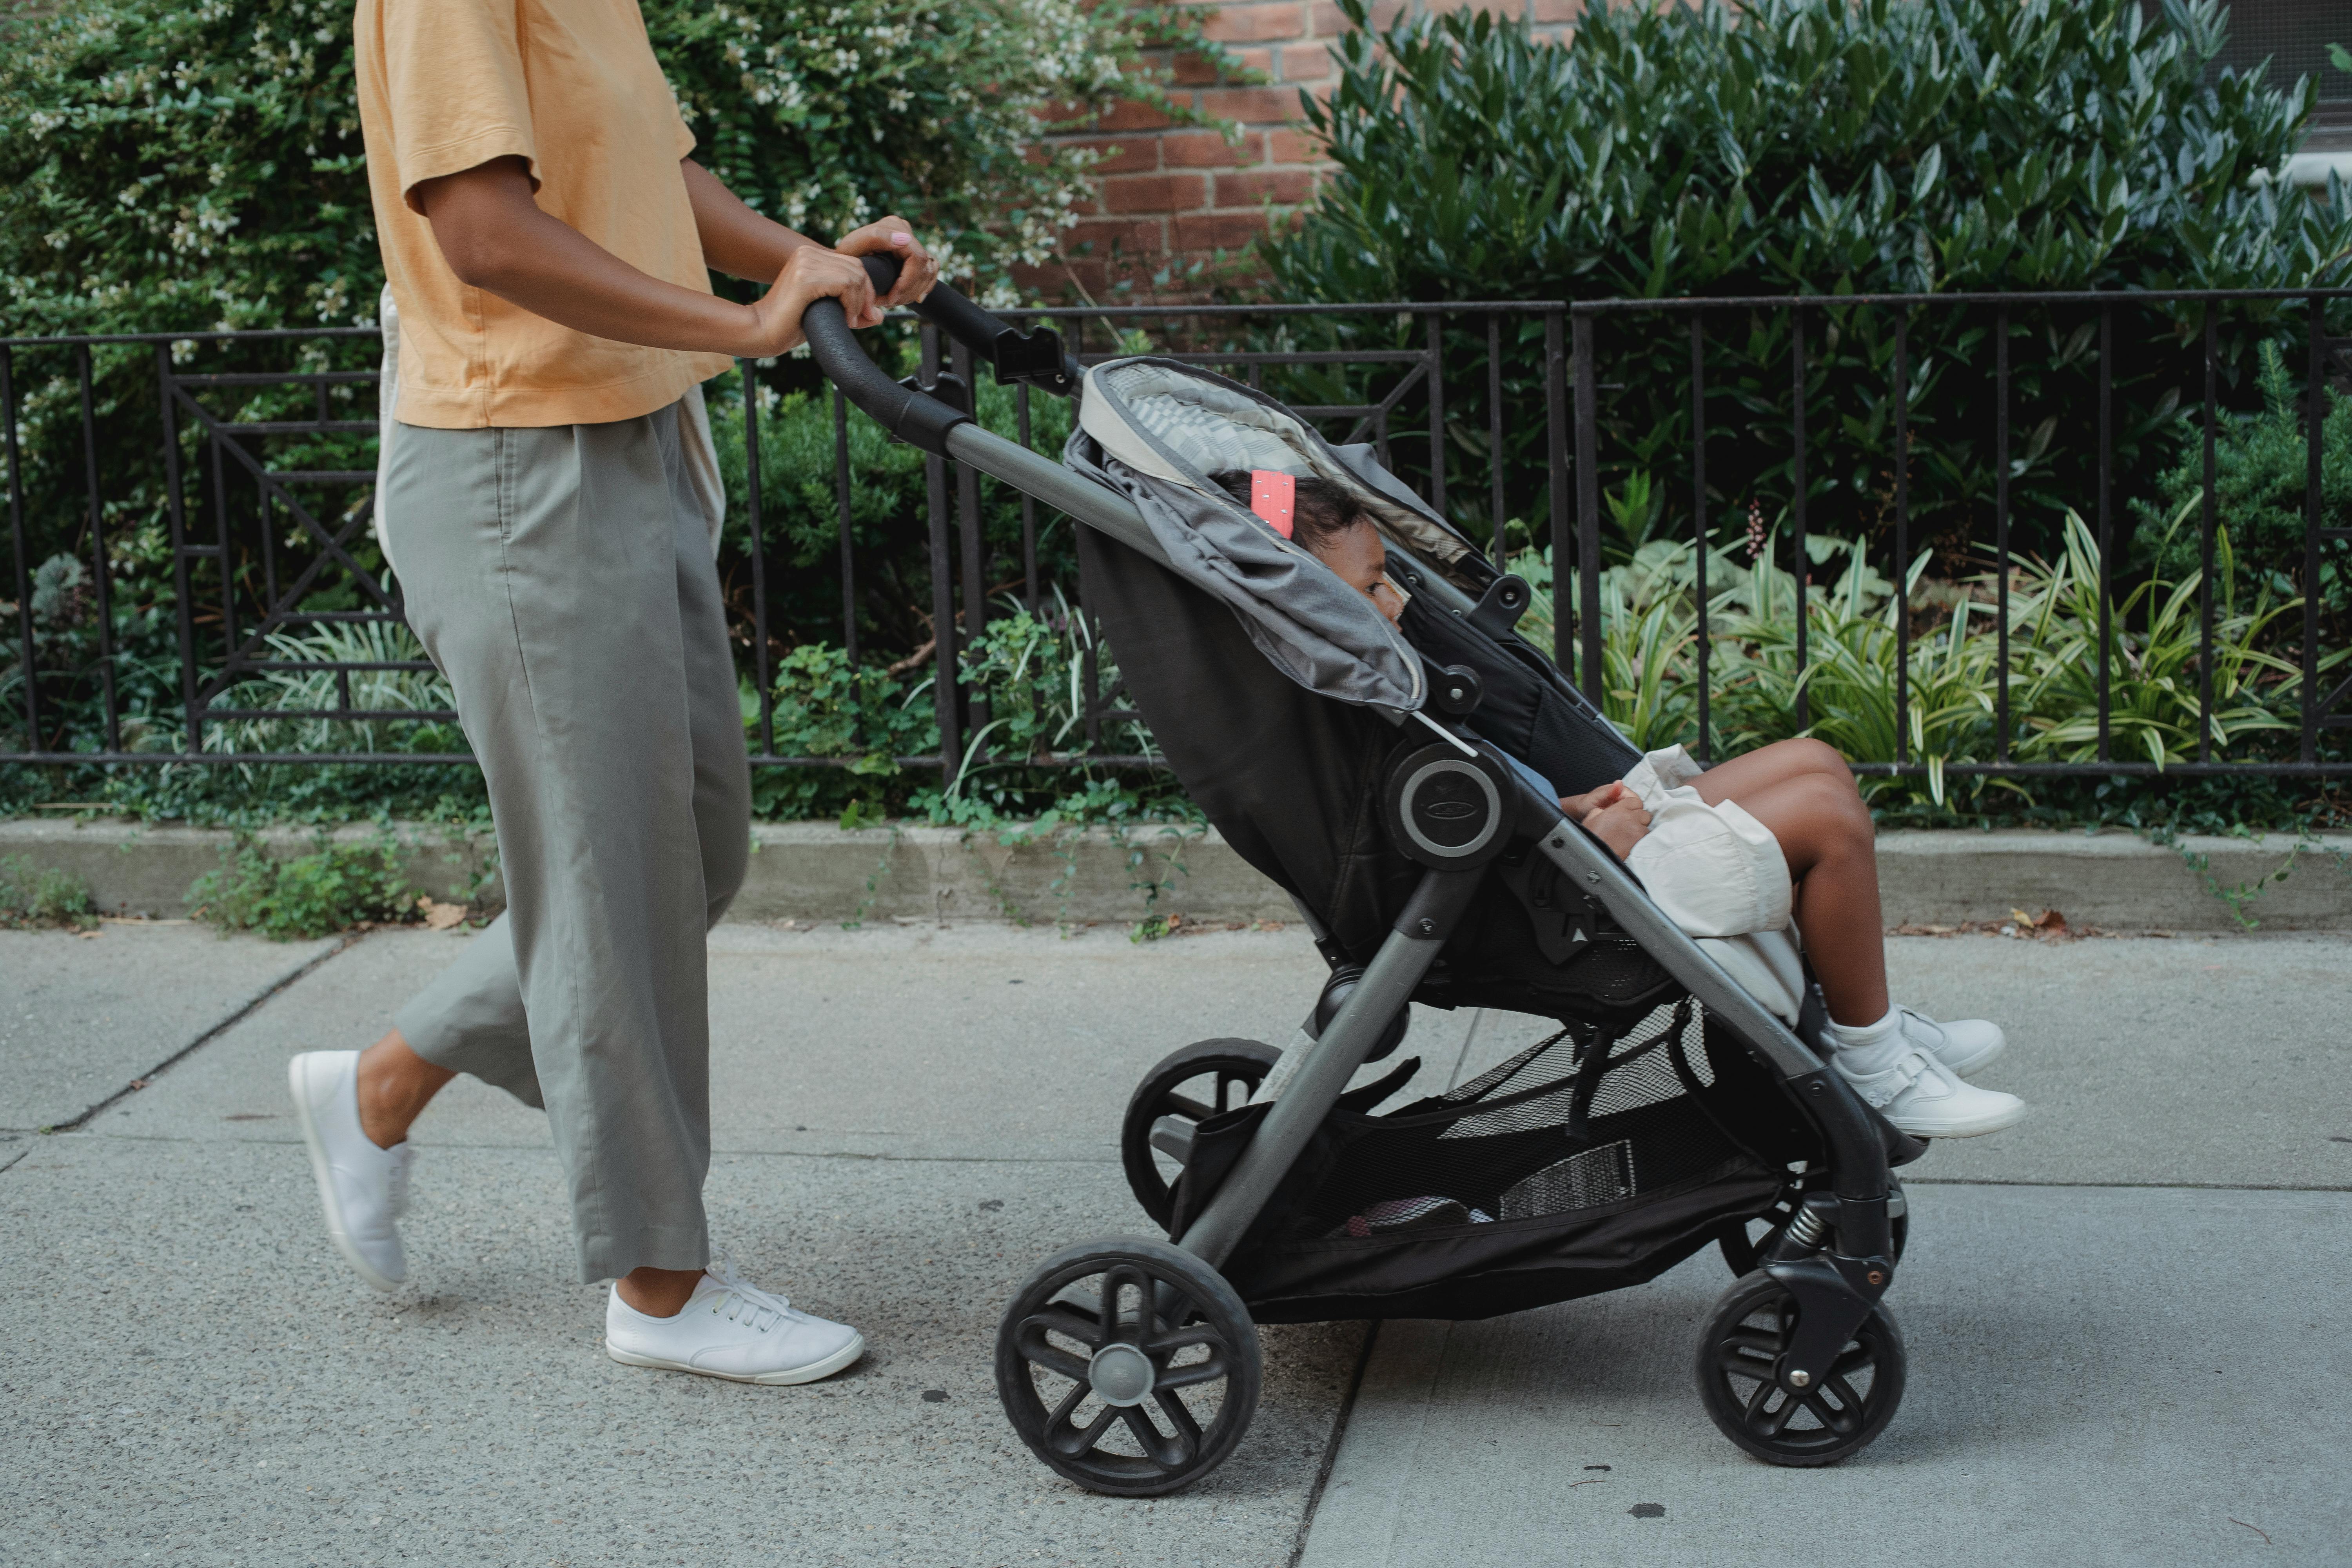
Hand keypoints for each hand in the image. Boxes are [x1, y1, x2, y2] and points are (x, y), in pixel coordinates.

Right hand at [742, 244, 880, 356]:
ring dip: (859, 303)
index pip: (853, 264)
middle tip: (859, 319)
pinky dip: (851, 305)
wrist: (762, 332)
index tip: (864, 313)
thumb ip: (853, 310)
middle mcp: (807, 253)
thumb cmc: (792, 324)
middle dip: (866, 296)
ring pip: (854, 276)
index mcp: (811, 255)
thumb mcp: (828, 312)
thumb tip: (880, 316)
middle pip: (857, 268)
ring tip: (850, 321)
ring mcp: (805, 263)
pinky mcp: (805, 278)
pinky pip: (845, 285)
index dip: (866, 289)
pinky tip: (845, 320)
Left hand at [834, 215, 939, 307]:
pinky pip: (931, 271)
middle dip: (909, 290)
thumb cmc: (845, 257)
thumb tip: (905, 240)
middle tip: (889, 303)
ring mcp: (911, 241)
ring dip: (914, 291)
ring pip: (929, 271)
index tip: (890, 299)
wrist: (842, 262)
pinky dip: (925, 286)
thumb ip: (876, 238)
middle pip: (924, 267)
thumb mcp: (853, 247)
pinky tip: (915, 298)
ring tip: (894, 301)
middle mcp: (905, 230)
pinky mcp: (915, 253)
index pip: (916, 258)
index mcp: (893, 225)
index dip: (907, 282)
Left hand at [1558, 780, 1629, 820]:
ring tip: (1617, 822)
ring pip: (1633, 813)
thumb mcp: (1596, 798)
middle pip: (1637, 808)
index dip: (1632, 809)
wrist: (1579, 811)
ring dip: (1628, 818)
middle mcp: (1623, 796)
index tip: (1623, 815)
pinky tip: (1617, 824)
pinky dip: (1625, 821)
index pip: (1636, 800)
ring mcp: (1622, 805)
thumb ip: (1608, 792)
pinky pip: (1628, 818)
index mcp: (1620, 790)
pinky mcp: (1620, 812)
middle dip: (1630, 814)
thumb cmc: (1585, 804)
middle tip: (1619, 820)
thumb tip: (1619, 783)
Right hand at [1583, 794, 1651, 859]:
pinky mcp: (1640, 841)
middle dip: (1639, 818)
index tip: (1629, 814)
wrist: (1596, 857)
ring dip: (1641, 829)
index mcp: (1617, 809)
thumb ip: (1601, 811)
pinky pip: (1647, 836)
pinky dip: (1642, 839)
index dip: (1632, 807)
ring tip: (1631, 836)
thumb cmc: (1591, 838)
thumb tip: (1604, 810)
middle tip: (1631, 825)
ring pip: (1647, 825)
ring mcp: (1636, 829)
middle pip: (1644, 813)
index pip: (1635, 801)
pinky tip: (1633, 842)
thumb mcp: (1591, 818)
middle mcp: (1629, 817)